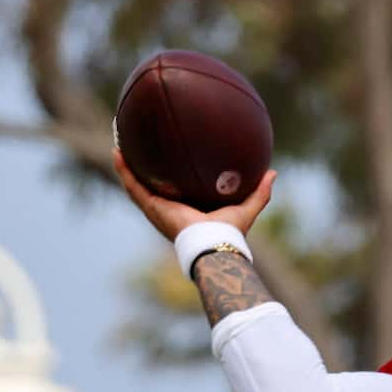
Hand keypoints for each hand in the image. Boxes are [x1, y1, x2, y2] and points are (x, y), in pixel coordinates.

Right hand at [113, 149, 275, 242]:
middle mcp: (170, 209)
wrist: (213, 245)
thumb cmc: (229, 233)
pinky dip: (124, 170)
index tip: (168, 159)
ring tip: (120, 146)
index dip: (170, 177)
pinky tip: (118, 151)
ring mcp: (158, 209)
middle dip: (144, 169)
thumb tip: (272, 172)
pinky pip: (133, 186)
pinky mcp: (152, 208)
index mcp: (188, 210)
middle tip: (138, 148)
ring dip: (127, 167)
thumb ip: (259, 192)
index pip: (176, 191)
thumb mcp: (246, 207)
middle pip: (152, 186)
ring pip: (137, 185)